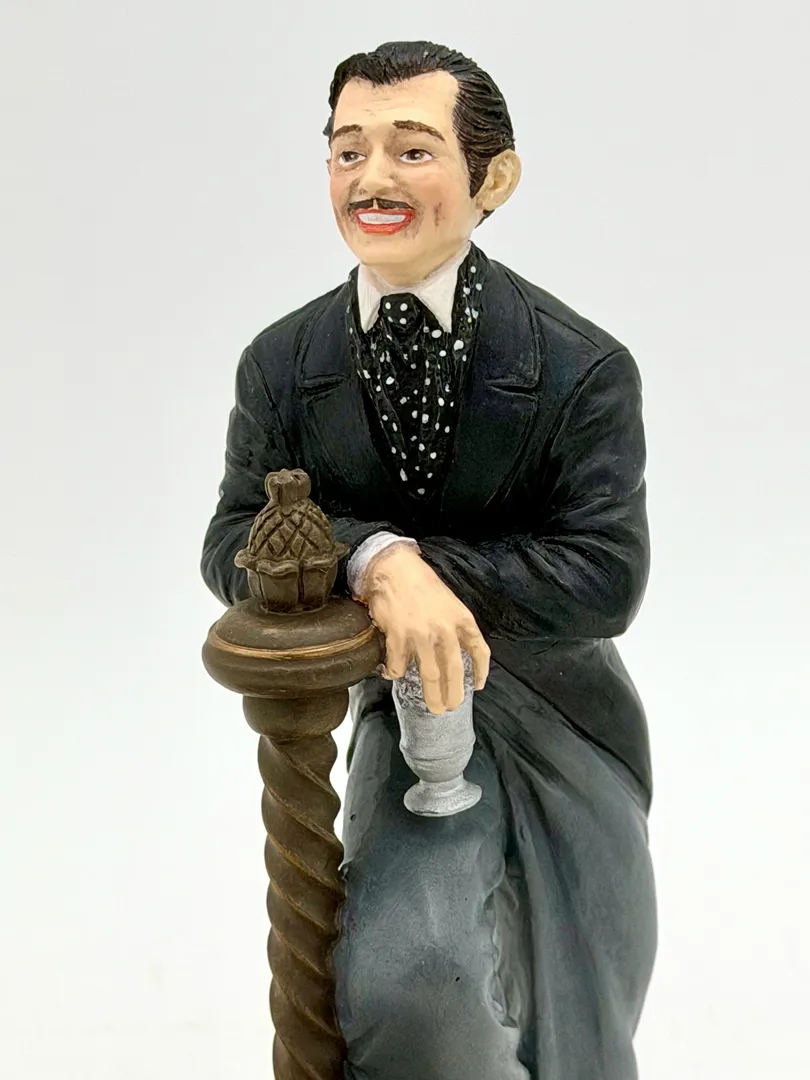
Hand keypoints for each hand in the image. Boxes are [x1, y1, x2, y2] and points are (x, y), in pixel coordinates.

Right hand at [362, 545, 489, 713]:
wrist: (394, 568)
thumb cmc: (422, 584)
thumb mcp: (450, 602)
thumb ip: (455, 626)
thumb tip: (458, 651)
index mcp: (461, 619)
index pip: (479, 650)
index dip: (481, 672)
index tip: (478, 686)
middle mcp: (444, 630)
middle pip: (454, 671)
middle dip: (454, 694)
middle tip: (451, 707)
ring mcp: (421, 635)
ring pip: (429, 675)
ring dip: (432, 695)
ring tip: (434, 707)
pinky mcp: (398, 637)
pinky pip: (399, 666)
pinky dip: (396, 674)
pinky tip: (393, 675)